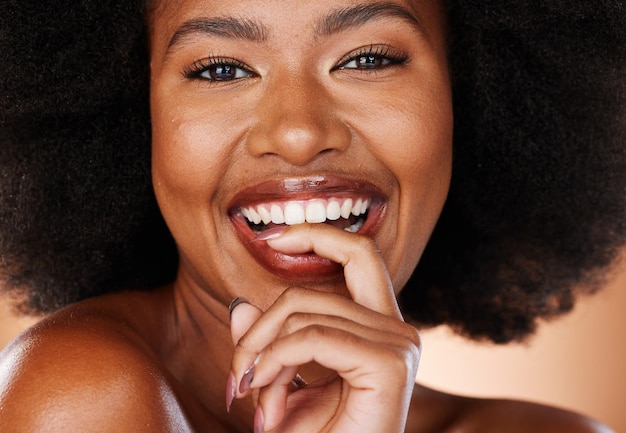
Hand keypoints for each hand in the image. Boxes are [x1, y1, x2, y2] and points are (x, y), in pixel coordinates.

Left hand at [228, 223, 421, 432]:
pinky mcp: (390, 365)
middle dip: (262, 324)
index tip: (273, 236)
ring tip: (255, 401)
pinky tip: (267, 404)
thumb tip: (239, 305)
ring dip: (262, 359)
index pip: (360, 254)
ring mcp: (399, 344)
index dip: (319, 234)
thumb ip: (266, 343)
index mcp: (378, 327)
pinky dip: (275, 364)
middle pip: (311, 290)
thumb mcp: (281, 385)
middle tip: (238, 373)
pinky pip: (312, 339)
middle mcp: (397, 329)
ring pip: (304, 315)